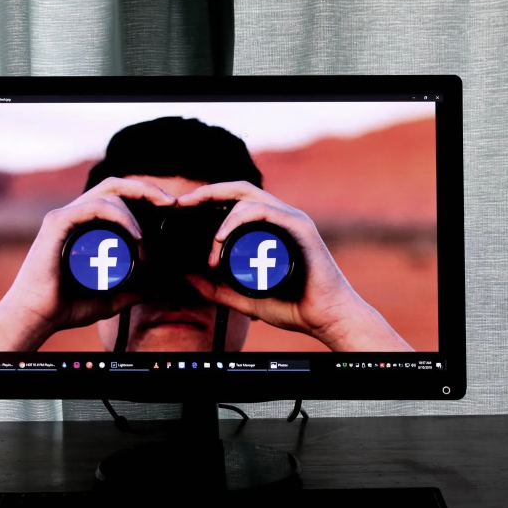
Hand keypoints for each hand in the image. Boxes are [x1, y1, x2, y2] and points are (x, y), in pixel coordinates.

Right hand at [0, 178, 175, 350]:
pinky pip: (94, 207)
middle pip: (115, 185)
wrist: (36, 317)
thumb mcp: (109, 298)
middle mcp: (74, 215)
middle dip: (146, 189)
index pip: (118, 197)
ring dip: (135, 214)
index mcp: (85, 225)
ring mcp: (65, 216)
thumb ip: (130, 292)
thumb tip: (155, 288)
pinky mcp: (57, 223)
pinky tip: (135, 235)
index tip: (170, 209)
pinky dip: (120, 216)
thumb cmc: (65, 306)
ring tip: (145, 242)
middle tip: (171, 203)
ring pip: (109, 194)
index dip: (145, 196)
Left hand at [177, 182, 412, 351]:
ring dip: (221, 219)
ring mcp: (291, 219)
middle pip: (239, 190)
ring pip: (247, 199)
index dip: (207, 198)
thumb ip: (215, 288)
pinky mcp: (300, 227)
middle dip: (207, 192)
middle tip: (182, 203)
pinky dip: (238, 220)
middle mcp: (280, 217)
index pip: (235, 200)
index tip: (181, 209)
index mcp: (269, 227)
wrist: (326, 318)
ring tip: (210, 247)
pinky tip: (221, 238)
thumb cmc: (292, 306)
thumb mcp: (242, 297)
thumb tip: (186, 276)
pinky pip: (263, 211)